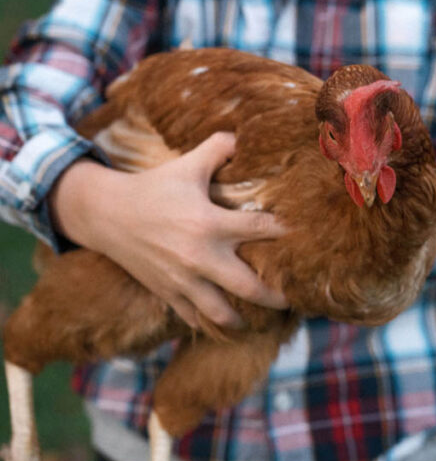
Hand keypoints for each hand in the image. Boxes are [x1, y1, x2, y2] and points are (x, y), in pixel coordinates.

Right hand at [49, 133, 287, 329]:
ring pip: (221, 313)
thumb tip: (244, 135)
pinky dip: (210, 324)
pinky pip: (194, 318)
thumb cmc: (153, 188)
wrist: (107, 215)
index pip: (260, 228)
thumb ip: (218, 148)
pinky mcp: (167, 293)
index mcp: (210, 222)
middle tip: (292, 299)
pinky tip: (225, 324)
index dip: (285, 232)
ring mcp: (183, 280)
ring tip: (260, 320)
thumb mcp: (187, 164)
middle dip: (275, 297)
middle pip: (248, 286)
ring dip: (243, 320)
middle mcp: (200, 256)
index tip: (303, 237)